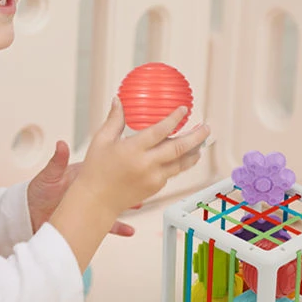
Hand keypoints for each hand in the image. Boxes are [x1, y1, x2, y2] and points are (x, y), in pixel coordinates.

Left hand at [27, 140, 135, 236]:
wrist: (29, 214)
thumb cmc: (38, 192)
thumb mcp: (49, 176)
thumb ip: (57, 161)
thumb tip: (61, 144)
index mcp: (83, 174)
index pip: (105, 165)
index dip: (119, 163)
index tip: (130, 160)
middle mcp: (90, 189)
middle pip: (115, 184)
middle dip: (129, 183)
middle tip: (143, 180)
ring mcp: (91, 204)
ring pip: (114, 204)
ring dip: (127, 204)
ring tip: (141, 203)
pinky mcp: (88, 220)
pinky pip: (107, 225)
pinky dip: (119, 228)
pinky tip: (130, 230)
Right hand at [78, 97, 209, 218]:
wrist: (97, 200)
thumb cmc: (95, 170)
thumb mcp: (101, 140)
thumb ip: (114, 120)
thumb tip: (118, 101)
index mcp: (133, 149)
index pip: (160, 131)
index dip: (174, 119)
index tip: (184, 110)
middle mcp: (147, 164)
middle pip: (179, 148)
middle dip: (196, 137)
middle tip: (206, 127)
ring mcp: (153, 178)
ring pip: (181, 164)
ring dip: (193, 152)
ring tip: (201, 143)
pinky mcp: (155, 188)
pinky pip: (171, 173)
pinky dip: (179, 163)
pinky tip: (182, 156)